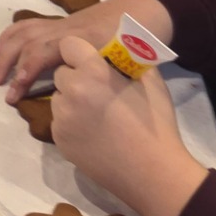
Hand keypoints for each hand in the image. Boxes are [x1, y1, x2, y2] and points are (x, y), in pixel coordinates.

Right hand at [0, 0, 172, 104]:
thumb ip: (105, 79)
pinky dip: (10, 36)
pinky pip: (27, 25)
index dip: (25, 74)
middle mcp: (64, 29)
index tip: (15, 95)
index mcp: (79, 40)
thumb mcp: (126, 64)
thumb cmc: (135, 45)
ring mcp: (59, 24)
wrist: (138, 15)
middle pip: (26, 41)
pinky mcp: (58, 23)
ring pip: (23, 32)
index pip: (42, 53)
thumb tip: (78, 99)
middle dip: (8, 64)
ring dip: (5, 51)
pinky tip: (2, 49)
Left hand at [51, 37, 208, 215]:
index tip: (90, 63)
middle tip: (99, 95)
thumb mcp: (150, 81)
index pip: (68, 45)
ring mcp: (62, 116)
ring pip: (59, 98)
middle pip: (62, 73)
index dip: (79, 53)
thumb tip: (118, 41)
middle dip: (76, 79)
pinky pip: (59, 121)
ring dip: (72, 102)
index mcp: (94, 71)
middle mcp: (72, 89)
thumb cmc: (156, 125)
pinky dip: (71, 124)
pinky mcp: (58, 138)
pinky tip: (94, 134)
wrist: (155, 173)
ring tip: (99, 118)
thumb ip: (128, 57)